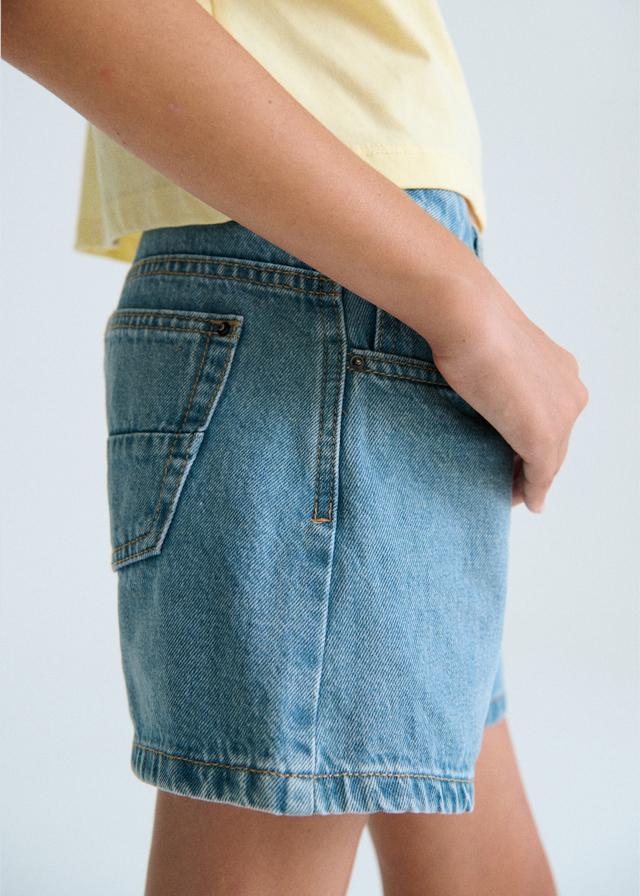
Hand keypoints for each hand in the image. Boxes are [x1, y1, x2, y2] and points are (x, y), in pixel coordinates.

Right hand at [425, 273, 588, 512]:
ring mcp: (560, 415)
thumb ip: (498, 371)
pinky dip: (533, 491)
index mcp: (561, 368)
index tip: (519, 456)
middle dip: (538, 464)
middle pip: (557, 441)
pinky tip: (526, 502)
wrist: (469, 318)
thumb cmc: (470, 323)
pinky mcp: (542, 437)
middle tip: (516, 481)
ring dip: (533, 480)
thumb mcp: (491, 348)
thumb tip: (479, 379)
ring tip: (515, 494)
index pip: (552, 416)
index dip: (537, 440)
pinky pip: (541, 475)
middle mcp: (570, 392)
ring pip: (550, 460)